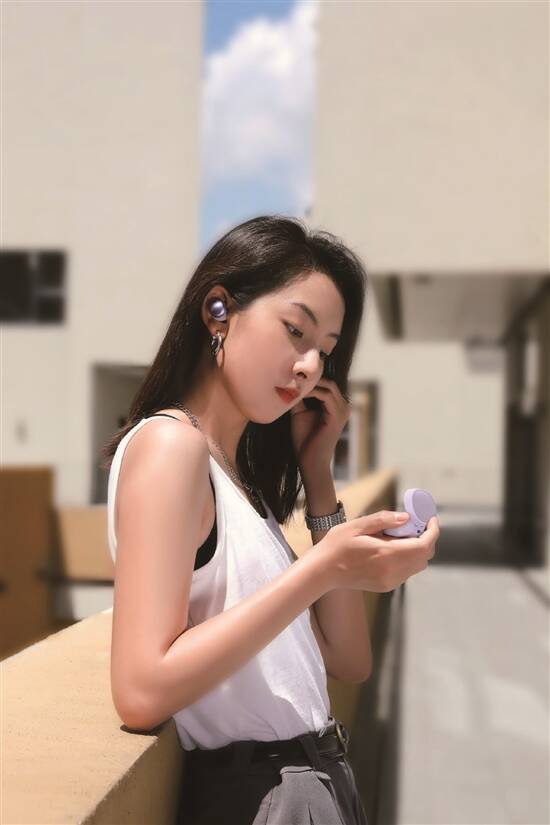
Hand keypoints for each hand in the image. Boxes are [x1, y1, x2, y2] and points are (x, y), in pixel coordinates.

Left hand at [290, 377, 350, 472]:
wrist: (310, 461)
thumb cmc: (305, 440)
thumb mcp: (300, 413)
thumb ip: (299, 398)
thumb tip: (290, 382)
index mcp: (336, 405)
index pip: (326, 384)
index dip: (311, 378)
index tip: (293, 374)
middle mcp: (343, 406)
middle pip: (328, 381)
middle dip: (311, 377)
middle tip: (293, 373)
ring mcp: (342, 410)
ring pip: (328, 385)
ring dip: (310, 383)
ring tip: (294, 382)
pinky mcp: (337, 416)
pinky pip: (325, 395)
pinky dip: (312, 391)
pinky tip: (298, 393)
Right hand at [317, 511, 439, 592]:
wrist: (323, 571)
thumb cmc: (336, 546)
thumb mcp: (357, 525)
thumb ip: (383, 520)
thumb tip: (406, 517)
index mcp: (386, 554)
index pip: (424, 545)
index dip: (432, 531)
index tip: (430, 519)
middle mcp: (392, 571)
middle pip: (425, 556)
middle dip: (427, 539)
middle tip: (416, 524)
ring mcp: (390, 581)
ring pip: (418, 565)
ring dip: (418, 549)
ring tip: (402, 535)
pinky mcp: (386, 586)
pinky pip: (407, 572)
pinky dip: (408, 558)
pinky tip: (393, 548)